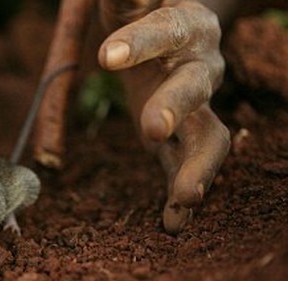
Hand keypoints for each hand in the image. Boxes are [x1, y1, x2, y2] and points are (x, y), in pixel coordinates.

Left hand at [97, 0, 229, 232]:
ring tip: (185, 200)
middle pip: (194, 89)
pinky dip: (181, 194)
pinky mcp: (184, 137)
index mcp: (183, 26)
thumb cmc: (139, 17)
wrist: (165, 37)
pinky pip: (187, 166)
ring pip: (207, 138)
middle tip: (150, 129)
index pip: (165, 31)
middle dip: (174, 108)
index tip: (107, 57)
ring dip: (197, 169)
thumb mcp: (128, 3)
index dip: (140, 44)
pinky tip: (172, 223)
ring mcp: (197, 108)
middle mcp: (199, 68)